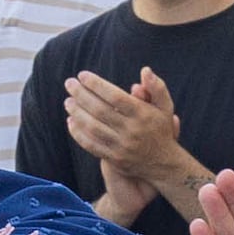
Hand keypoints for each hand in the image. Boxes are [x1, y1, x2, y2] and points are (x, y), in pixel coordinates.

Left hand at [61, 66, 191, 210]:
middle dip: (81, 95)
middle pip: (100, 110)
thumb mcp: (165, 107)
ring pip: (93, 128)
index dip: (97, 85)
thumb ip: (156, 88)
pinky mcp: (114, 159)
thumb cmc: (161, 130)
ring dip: (77, 113)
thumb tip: (145, 70)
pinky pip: (91, 146)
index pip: (115, 96)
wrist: (164, 164)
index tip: (82, 75)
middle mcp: (131, 130)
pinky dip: (78, 134)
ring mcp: (121, 146)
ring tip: (68, 101)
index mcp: (142, 114)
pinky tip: (71, 122)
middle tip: (69, 83)